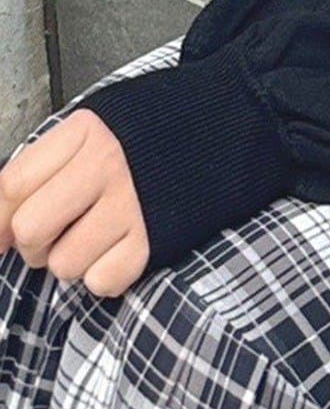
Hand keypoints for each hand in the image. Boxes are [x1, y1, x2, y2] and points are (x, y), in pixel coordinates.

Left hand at [0, 108, 149, 296]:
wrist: (228, 128)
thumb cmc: (153, 134)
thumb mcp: (98, 130)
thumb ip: (48, 165)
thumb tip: (0, 228)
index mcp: (86, 131)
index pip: (12, 185)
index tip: (1, 236)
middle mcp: (107, 165)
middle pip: (31, 229)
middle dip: (36, 244)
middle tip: (58, 233)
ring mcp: (134, 202)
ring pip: (64, 264)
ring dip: (75, 260)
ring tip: (98, 236)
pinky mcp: (157, 236)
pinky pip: (103, 280)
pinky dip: (107, 274)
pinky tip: (121, 248)